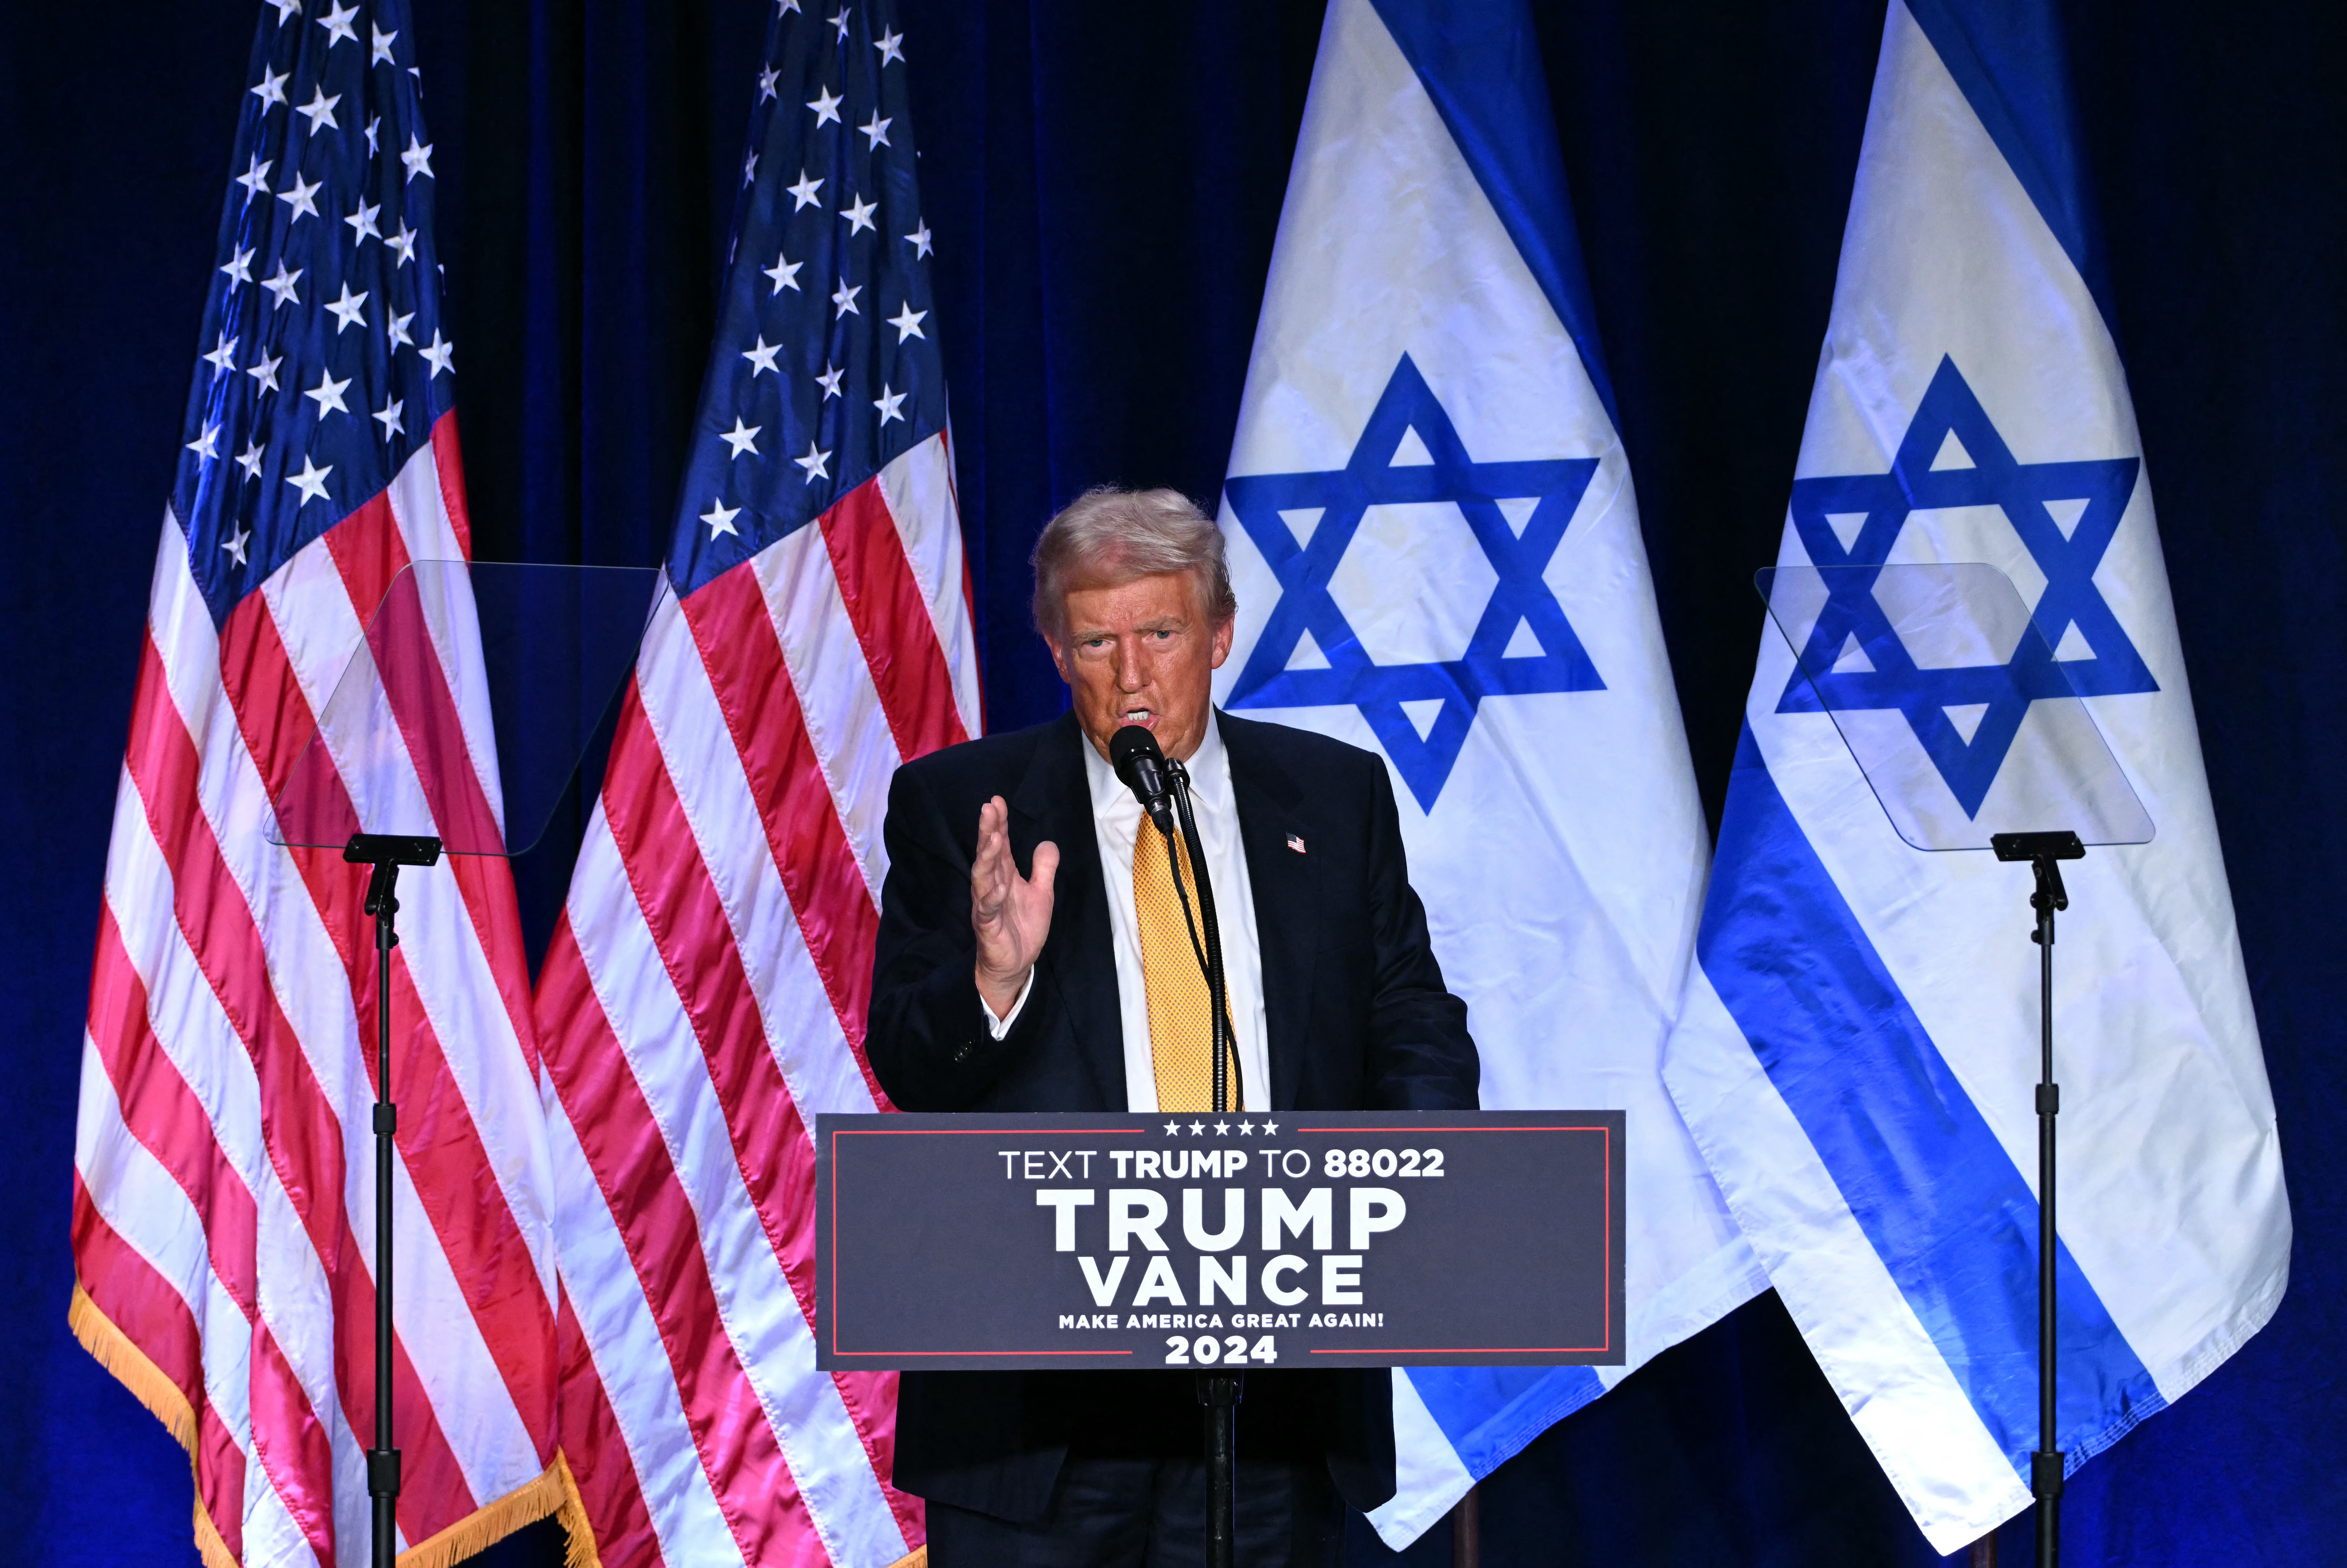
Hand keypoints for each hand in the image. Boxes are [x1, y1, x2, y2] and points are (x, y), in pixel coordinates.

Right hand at [971, 795, 1057, 1018]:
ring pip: (982, 877)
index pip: (1000, 845)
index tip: (997, 801)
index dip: (999, 823)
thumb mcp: (1041, 893)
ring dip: (987, 858)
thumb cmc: (1023, 927)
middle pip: (988, 854)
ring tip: (993, 838)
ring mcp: (987, 905)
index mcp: (1004, 876)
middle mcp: (991, 886)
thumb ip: (1043, 868)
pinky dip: (993, 896)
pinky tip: (999, 885)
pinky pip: (988, 909)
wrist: (1015, 964)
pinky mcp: (988, 926)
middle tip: (988, 808)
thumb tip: (1048, 842)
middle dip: (987, 831)